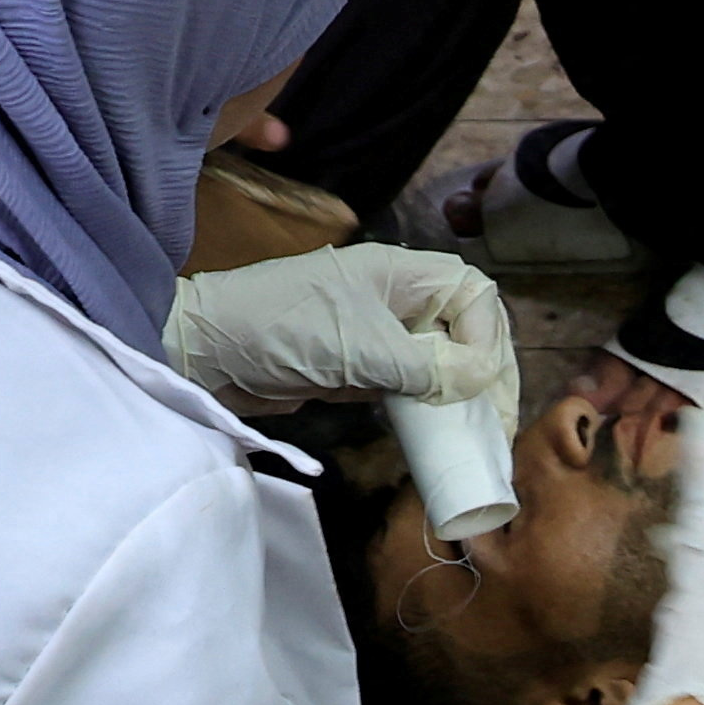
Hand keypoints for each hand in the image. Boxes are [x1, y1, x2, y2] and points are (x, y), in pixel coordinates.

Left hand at [163, 243, 512, 417]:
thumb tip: (479, 382)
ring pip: (439, 360)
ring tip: (475, 430)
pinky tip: (438, 431)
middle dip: (482, 368)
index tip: (483, 379)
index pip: (472, 293)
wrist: (210, 355)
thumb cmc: (285, 330)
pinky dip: (426, 407)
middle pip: (462, 328)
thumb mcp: (364, 346)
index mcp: (399, 273)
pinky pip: (409, 386)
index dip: (487, 335)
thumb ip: (428, 366)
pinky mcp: (358, 369)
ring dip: (458, 392)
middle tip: (493, 416)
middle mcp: (395, 299)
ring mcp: (376, 335)